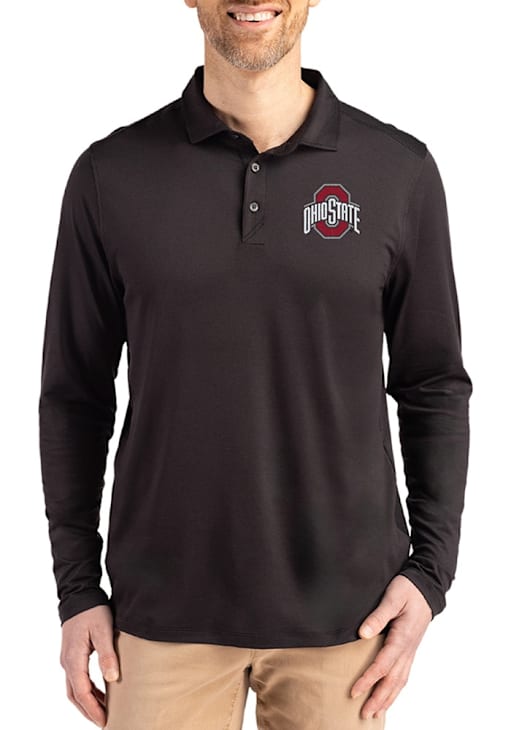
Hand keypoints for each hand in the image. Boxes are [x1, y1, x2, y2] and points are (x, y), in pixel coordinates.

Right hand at [60, 604, 119, 727]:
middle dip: (89, 711)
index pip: (82, 692)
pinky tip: (100, 692)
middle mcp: (68, 662)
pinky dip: (87, 690)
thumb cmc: (93, 611)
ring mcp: (68, 659)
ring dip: (88, 702)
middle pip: (75, 695)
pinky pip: (77, 679)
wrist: (80, 595)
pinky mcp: (73, 654)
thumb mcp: (103, 631)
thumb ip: (107, 655)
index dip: (93, 709)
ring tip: (104, 711)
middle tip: (105, 722)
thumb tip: (113, 679)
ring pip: (75, 688)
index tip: (105, 721)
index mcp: (74, 659)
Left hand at [350, 575, 432, 719]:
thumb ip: (378, 616)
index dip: (368, 680)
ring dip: (387, 699)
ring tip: (374, 713)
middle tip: (364, 715)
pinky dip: (396, 690)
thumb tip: (363, 634)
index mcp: (402, 637)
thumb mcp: (392, 597)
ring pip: (400, 681)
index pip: (383, 665)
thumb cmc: (408, 590)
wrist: (426, 588)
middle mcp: (408, 649)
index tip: (354, 691)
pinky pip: (404, 675)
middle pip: (392, 680)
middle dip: (378, 699)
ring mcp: (410, 651)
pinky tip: (388, 697)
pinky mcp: (410, 650)